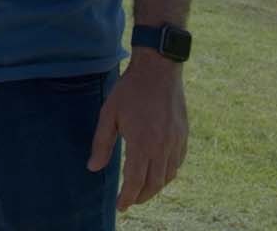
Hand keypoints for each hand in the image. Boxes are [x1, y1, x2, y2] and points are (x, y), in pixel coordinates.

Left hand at [88, 52, 187, 211]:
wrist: (159, 69)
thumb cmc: (129, 90)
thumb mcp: (108, 114)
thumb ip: (101, 144)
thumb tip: (93, 167)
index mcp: (142, 143)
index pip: (135, 181)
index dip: (127, 197)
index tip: (120, 206)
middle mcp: (162, 147)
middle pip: (154, 184)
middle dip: (140, 196)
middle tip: (129, 201)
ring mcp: (176, 142)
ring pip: (168, 176)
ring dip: (155, 187)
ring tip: (142, 190)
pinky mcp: (183, 136)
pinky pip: (177, 163)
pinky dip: (168, 174)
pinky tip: (158, 173)